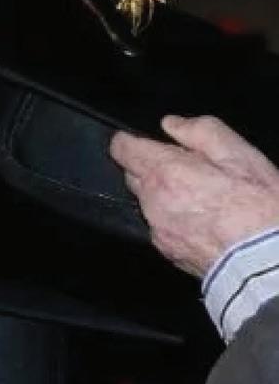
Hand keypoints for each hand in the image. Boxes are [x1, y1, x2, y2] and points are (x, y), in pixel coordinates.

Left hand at [109, 114, 278, 276]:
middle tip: (188, 166)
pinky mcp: (165, 251)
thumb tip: (172, 124)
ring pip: (147, 203)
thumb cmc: (256, 207)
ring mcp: (157, 230)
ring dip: (163, 194)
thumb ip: (200, 131)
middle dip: (152, 167)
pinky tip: (201, 218)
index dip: (130, 140)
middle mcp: (152, 203)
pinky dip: (172, 218)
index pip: (123, 149)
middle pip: (134, 176)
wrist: (261, 259)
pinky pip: (159, 225)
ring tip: (201, 195)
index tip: (143, 138)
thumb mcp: (238, 154)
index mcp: (165, 173)